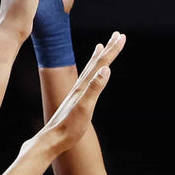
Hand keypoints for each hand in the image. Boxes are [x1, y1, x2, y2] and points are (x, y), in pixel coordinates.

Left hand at [36, 32, 125, 150]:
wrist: (52, 139)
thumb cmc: (69, 127)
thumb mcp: (85, 108)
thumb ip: (95, 88)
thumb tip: (106, 69)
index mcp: (84, 86)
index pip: (101, 64)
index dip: (112, 50)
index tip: (122, 36)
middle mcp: (80, 87)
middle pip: (96, 63)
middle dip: (108, 49)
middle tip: (118, 35)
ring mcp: (77, 94)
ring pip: (90, 70)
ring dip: (97, 58)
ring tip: (101, 46)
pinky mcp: (75, 102)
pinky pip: (85, 81)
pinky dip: (90, 74)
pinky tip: (90, 75)